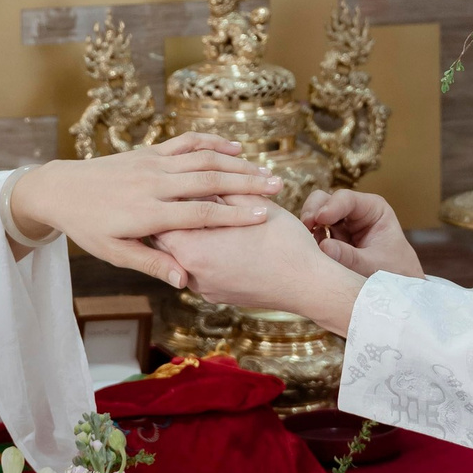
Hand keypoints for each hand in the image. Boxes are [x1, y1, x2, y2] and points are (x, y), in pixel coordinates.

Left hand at [9, 137, 281, 290]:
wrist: (61, 188)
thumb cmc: (88, 227)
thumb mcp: (115, 253)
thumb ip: (151, 262)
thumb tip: (182, 280)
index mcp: (147, 213)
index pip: (199, 214)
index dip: (233, 214)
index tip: (263, 215)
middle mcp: (153, 183)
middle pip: (208, 181)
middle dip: (246, 184)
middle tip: (277, 187)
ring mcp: (152, 163)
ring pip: (202, 159)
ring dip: (236, 164)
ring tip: (264, 170)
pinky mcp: (150, 151)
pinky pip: (186, 143)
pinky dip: (212, 143)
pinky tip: (234, 147)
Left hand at [155, 203, 363, 334]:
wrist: (310, 287)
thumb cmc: (285, 245)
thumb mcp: (254, 206)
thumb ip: (223, 190)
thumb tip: (205, 177)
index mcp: (193, 249)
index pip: (161, 220)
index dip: (169, 198)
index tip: (175, 184)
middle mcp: (192, 273)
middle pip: (166, 239)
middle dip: (175, 215)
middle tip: (181, 194)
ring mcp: (204, 289)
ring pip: (182, 256)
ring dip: (189, 234)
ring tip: (200, 213)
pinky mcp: (217, 295)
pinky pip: (199, 270)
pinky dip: (202, 252)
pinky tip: (217, 236)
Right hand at [300, 188, 423, 281]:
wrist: (395, 292)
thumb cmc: (393, 273)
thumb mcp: (374, 266)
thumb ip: (350, 257)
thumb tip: (324, 247)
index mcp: (372, 209)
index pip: (347, 199)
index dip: (331, 206)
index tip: (319, 219)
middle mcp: (353, 213)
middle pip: (325, 200)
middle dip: (313, 212)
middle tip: (306, 228)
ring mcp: (339, 226)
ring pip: (314, 215)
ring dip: (308, 228)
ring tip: (307, 244)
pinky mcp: (329, 240)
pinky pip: (313, 235)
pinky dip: (308, 241)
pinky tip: (309, 252)